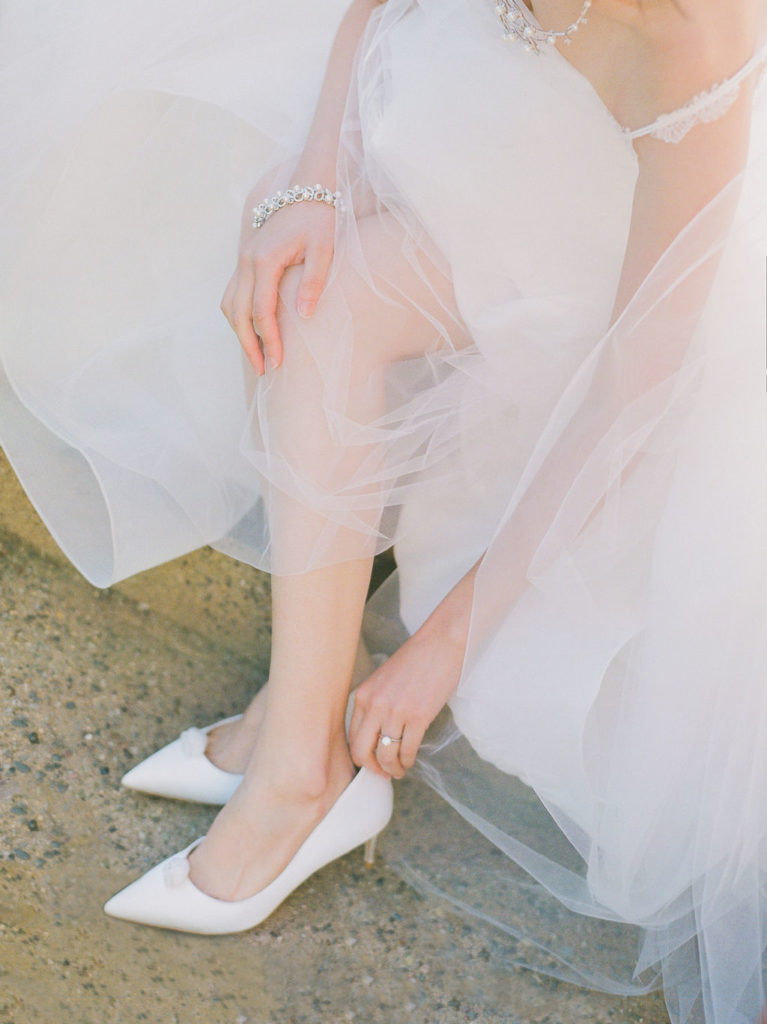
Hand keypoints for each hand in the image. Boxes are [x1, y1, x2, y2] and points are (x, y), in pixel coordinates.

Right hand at [220, 180, 335, 374]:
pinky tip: (254, 333)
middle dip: (249, 344)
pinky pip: (232, 295)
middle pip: (236, 313)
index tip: (279, 363)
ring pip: (229, 304)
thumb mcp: (325, 250)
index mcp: (265, 260)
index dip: (269, 339)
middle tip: (264, 371)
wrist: (308, 188)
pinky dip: (237, 317)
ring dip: (239, 333)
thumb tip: (305, 317)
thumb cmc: (320, 219)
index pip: (260, 310)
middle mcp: (247, 261)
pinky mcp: (245, 260)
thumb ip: (314, 282)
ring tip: (258, 358)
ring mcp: (242, 260)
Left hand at [348, 621, 466, 779]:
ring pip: (386, 755)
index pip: (352, 737)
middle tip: (383, 773)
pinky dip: (408, 760)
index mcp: (363, 695)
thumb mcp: (383, 680)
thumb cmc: (416, 659)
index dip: (361, 757)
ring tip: (400, 770)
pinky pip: (408, 750)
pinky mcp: (418, 716)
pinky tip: (411, 760)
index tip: (372, 763)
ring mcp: (396, 711)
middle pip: (363, 752)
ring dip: (393, 769)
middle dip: (373, 768)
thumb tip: (376, 734)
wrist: (442, 643)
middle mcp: (375, 705)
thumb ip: (375, 703)